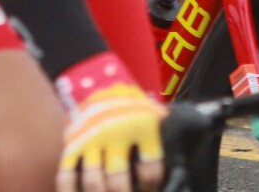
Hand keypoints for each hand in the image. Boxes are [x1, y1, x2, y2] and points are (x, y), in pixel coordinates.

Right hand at [56, 52, 164, 191]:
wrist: (95, 78)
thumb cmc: (130, 103)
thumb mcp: (153, 113)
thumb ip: (166, 135)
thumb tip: (192, 147)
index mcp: (142, 127)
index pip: (150, 171)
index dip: (151, 186)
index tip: (149, 189)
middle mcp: (115, 134)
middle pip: (118, 183)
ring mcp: (91, 140)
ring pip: (93, 183)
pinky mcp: (72, 142)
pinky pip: (66, 173)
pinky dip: (69, 189)